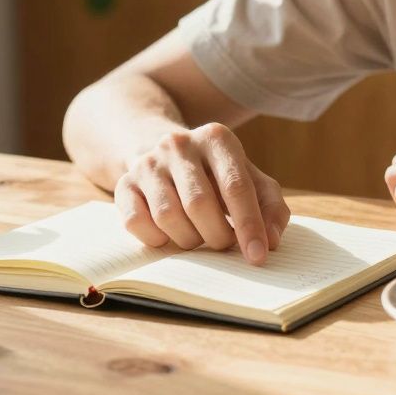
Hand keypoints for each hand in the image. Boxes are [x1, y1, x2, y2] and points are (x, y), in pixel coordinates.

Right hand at [114, 122, 290, 264]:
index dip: (249, 226)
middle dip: (218, 236)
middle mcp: (179, 144)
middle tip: (225, 243)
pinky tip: (170, 234)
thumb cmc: (219, 176)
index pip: (236, 187)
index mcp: (216, 138)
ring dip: (189, 239)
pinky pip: (137, 224)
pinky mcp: (124, 183)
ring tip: (199, 235)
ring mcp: (148, 163)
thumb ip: (270, 206)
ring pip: (168, 216)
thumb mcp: (251, 180)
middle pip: (200, 204)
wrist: (169, 158)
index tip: (258, 256)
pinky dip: (158, 239)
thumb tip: (271, 240)